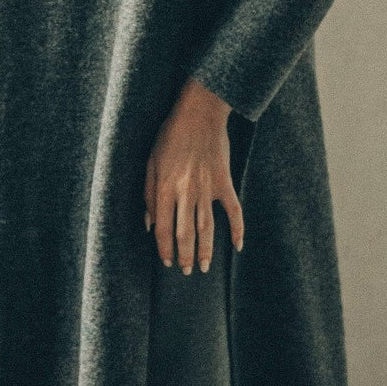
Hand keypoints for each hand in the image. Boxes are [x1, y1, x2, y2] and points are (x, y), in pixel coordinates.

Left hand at [144, 78, 244, 273]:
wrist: (199, 114)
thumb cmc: (170, 136)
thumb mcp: (150, 163)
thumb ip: (148, 195)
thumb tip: (149, 224)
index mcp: (165, 188)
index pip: (164, 228)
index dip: (164, 248)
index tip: (166, 261)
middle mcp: (186, 192)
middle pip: (185, 233)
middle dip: (184, 256)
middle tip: (185, 271)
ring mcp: (207, 188)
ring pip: (207, 228)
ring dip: (205, 250)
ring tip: (204, 267)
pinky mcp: (224, 182)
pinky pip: (233, 210)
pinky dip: (237, 229)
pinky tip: (238, 246)